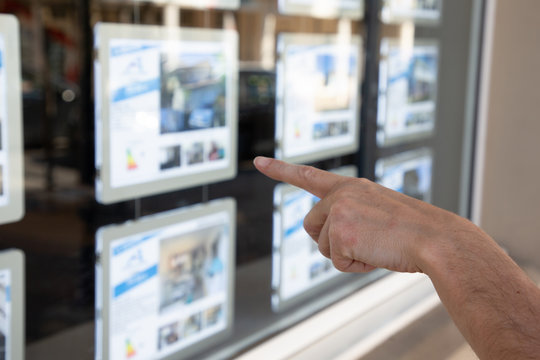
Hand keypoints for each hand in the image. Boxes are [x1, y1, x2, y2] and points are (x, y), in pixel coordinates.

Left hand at [253, 156, 466, 273]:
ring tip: (377, 245)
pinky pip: (336, 262)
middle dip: (329, 241)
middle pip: (310, 227)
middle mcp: (340, 194)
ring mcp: (339, 211)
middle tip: (364, 240)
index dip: (280, 170)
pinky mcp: (339, 232)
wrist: (436, 238)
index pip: (308, 175)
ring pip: (322, 247)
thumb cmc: (411, 230)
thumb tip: (330, 241)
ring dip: (346, 254)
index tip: (258, 161)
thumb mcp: (377, 212)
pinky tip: (377, 254)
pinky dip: (355, 266)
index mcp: (350, 186)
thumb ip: (349, 217)